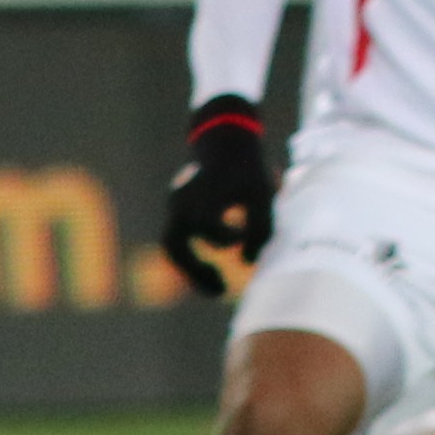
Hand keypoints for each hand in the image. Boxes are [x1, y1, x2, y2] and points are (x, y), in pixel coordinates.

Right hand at [158, 93, 278, 297]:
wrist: (225, 144)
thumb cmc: (247, 170)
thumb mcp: (262, 194)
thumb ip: (260, 227)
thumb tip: (247, 261)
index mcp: (203, 192)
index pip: (206, 225)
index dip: (226, 239)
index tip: (244, 240)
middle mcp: (182, 201)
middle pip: (176, 246)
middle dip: (196, 272)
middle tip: (222, 290)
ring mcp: (174, 207)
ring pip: (172, 249)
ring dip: (191, 271)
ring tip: (217, 288)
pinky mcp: (176, 213)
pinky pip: (177, 242)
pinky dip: (192, 260)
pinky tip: (212, 272)